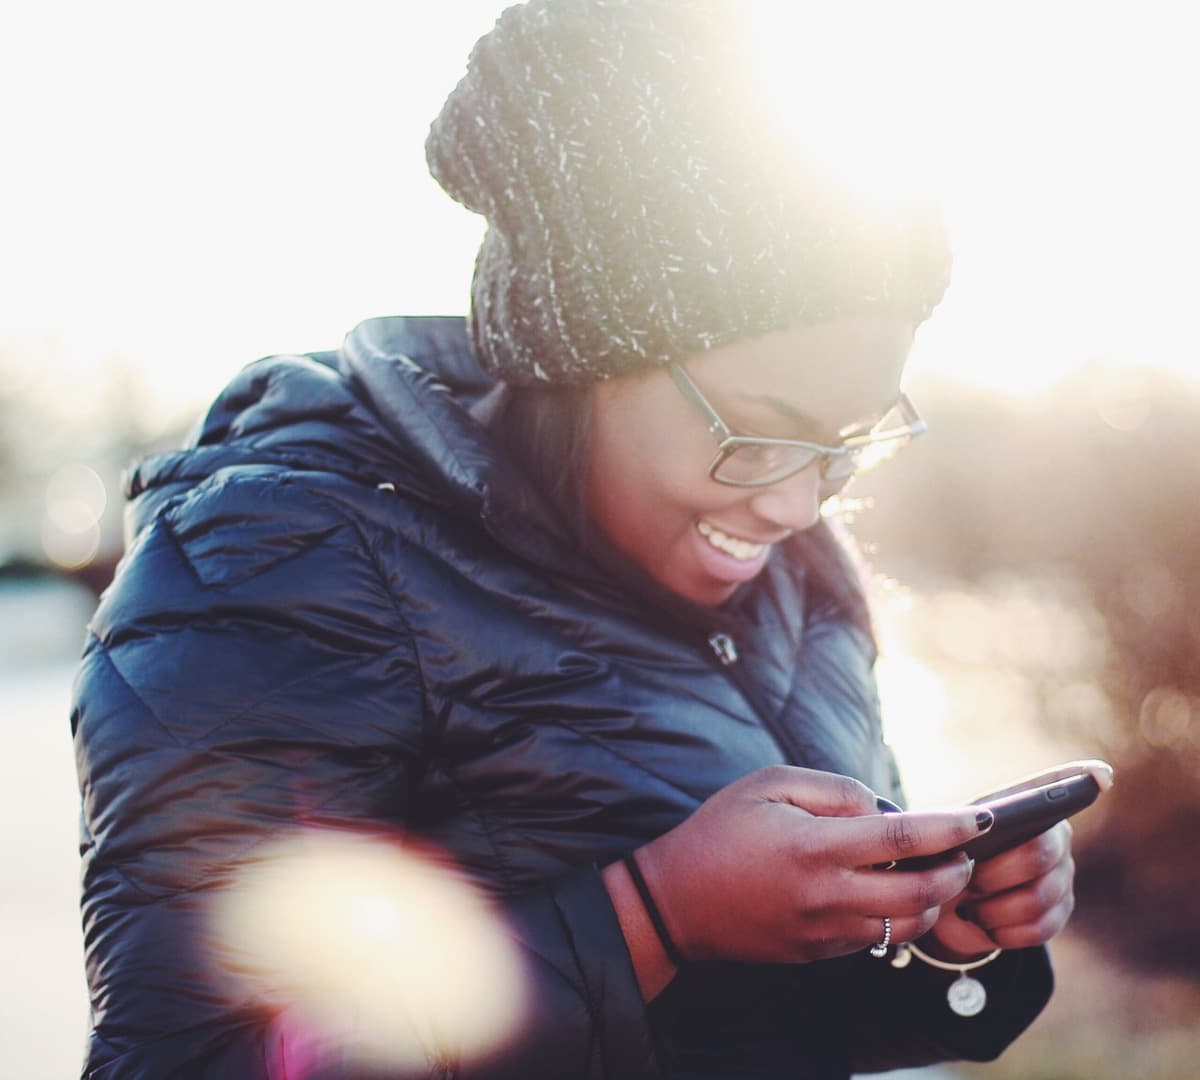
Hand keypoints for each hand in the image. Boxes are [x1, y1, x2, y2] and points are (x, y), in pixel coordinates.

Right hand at [632, 766, 990, 964]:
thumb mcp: (769, 784)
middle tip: (963, 850)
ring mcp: (825, 931)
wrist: (677, 901)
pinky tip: (889, 890)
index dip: (951, 827)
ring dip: (933, 899)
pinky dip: (897, 915)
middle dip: (956, 871)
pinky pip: (876, 938)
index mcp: (815, 847)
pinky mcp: (820, 953)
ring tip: (932, 871)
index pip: (904, 837)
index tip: (982, 817)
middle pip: (921, 892)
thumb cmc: (722, 830)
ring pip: (908, 925)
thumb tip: (883, 809)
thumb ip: (833, 790)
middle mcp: (826, 895)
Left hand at [922, 759, 1111, 958]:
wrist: (943, 907)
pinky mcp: (1061, 911)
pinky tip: (988, 925)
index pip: (1054, 786)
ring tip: (972, 907)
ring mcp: (1062, 873)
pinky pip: (1040, 927)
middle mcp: (1053, 835)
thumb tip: (983, 822)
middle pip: (1039, 852)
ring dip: (996, 908)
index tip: (1100, 775)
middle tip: (968, 879)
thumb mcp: (942, 838)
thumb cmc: (943, 860)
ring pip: (1039, 897)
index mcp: (1022, 807)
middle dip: (997, 873)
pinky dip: (1006, 931)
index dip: (1080, 778)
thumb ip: (961, 827)